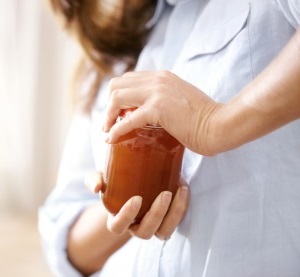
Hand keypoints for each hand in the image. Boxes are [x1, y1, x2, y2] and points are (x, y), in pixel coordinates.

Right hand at [85, 171, 189, 239]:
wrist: (134, 181)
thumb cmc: (117, 182)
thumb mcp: (103, 177)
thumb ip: (95, 180)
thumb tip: (96, 187)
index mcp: (118, 219)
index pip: (118, 226)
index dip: (127, 216)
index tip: (137, 198)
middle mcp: (136, 226)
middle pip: (145, 232)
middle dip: (157, 214)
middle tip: (165, 193)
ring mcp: (153, 225)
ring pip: (164, 231)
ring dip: (174, 213)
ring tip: (180, 191)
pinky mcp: (168, 219)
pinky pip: (177, 221)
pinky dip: (183, 207)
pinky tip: (184, 188)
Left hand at [103, 70, 221, 154]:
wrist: (219, 124)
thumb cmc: (203, 118)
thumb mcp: (180, 99)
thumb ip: (165, 98)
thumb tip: (152, 111)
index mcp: (162, 76)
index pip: (128, 79)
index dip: (117, 95)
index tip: (116, 113)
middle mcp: (157, 79)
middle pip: (116, 84)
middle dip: (108, 104)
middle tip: (109, 122)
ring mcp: (157, 92)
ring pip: (117, 97)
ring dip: (108, 116)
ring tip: (107, 131)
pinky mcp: (158, 109)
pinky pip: (127, 119)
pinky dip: (115, 130)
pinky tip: (111, 139)